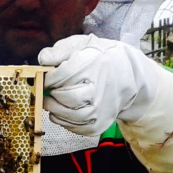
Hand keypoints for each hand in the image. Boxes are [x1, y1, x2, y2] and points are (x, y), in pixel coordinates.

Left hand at [38, 34, 162, 134]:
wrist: (130, 76)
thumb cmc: (102, 58)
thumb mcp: (84, 44)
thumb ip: (61, 50)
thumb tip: (42, 59)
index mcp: (91, 66)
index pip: (60, 76)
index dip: (48, 77)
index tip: (47, 77)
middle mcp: (97, 90)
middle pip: (64, 97)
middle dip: (51, 94)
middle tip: (49, 91)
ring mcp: (98, 110)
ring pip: (67, 115)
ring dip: (54, 109)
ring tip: (53, 101)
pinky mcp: (98, 124)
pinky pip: (74, 127)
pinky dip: (63, 121)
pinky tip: (63, 111)